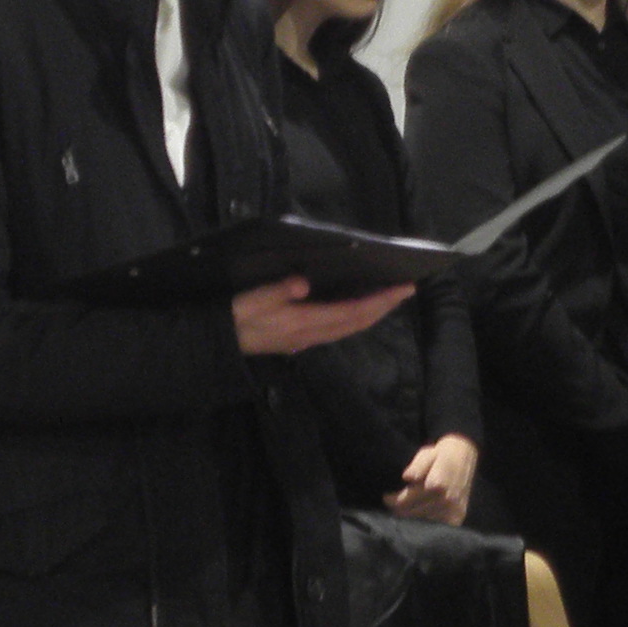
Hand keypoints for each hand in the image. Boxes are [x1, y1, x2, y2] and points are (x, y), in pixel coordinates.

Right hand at [231, 278, 410, 356]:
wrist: (220, 343)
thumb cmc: (236, 316)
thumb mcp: (252, 299)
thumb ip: (277, 290)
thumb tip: (302, 282)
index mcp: (303, 322)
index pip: (351, 311)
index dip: (379, 300)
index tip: (402, 288)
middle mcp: (311, 334)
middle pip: (357, 322)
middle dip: (384, 306)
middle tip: (407, 289)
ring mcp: (307, 339)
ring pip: (349, 327)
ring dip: (372, 313)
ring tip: (390, 297)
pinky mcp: (300, 339)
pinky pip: (338, 329)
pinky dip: (355, 317)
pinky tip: (360, 308)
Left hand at [387, 433, 478, 525]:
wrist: (465, 456)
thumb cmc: (441, 454)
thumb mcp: (427, 453)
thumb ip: (418, 465)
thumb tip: (407, 477)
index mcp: (437, 484)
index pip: (406, 500)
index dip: (393, 500)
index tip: (386, 498)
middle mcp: (446, 499)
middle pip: (413, 513)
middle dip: (400, 510)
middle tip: (392, 505)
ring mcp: (453, 510)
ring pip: (423, 522)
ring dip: (412, 518)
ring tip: (404, 511)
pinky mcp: (458, 517)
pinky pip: (437, 526)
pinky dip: (426, 523)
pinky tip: (420, 516)